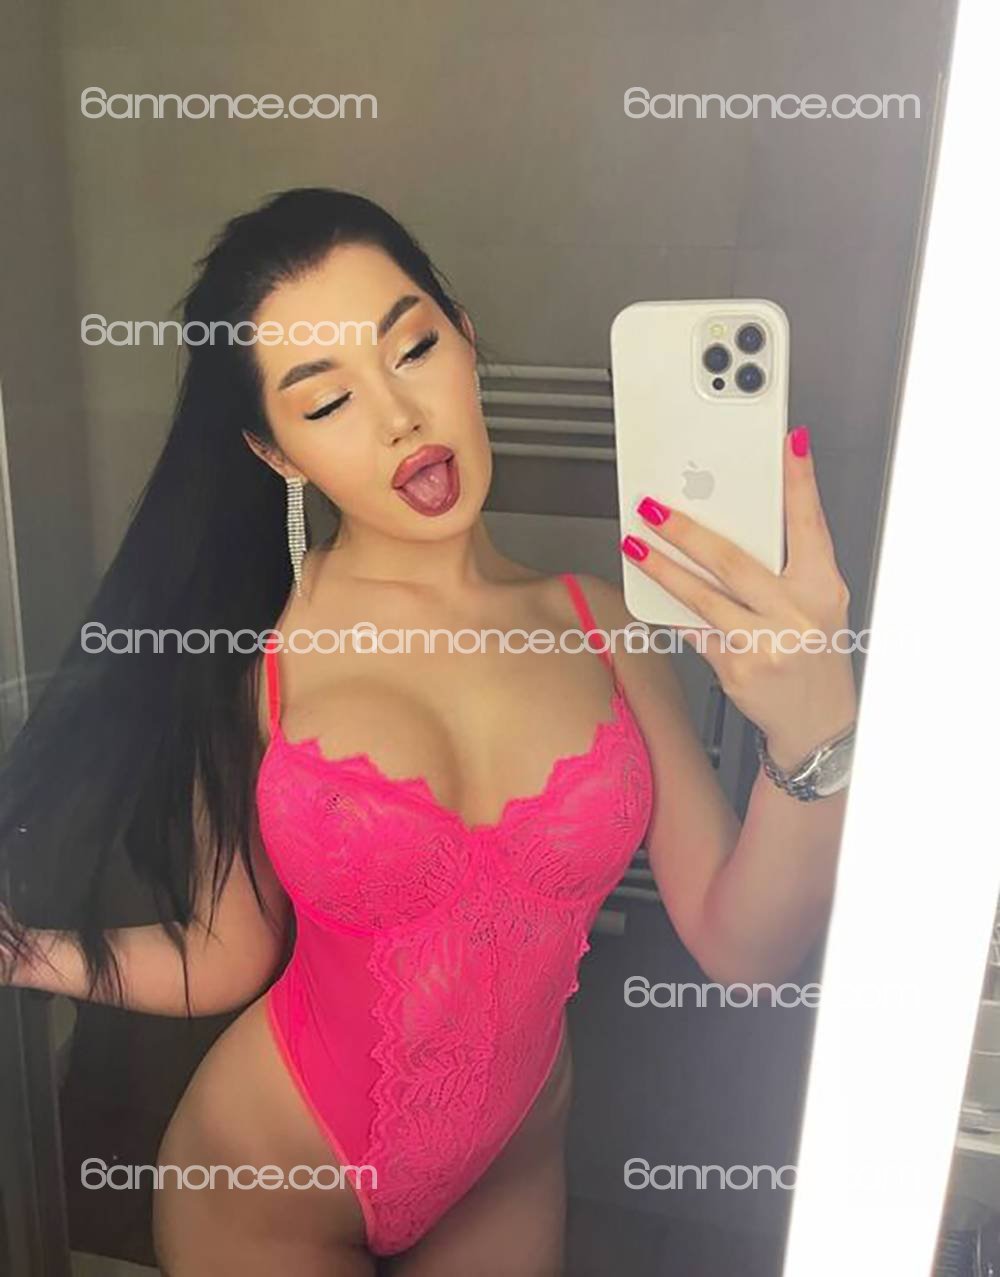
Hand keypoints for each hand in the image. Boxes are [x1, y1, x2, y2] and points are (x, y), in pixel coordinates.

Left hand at [621, 424, 857, 770]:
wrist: (817, 723)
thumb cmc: (815, 654)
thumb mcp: (818, 604)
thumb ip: (787, 566)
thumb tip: (738, 522)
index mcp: (823, 587)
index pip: (811, 524)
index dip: (801, 481)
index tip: (787, 443)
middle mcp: (796, 613)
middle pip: (734, 561)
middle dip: (688, 531)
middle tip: (655, 508)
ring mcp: (765, 644)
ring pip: (702, 597)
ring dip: (663, 568)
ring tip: (636, 545)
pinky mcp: (737, 669)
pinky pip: (695, 631)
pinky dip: (675, 612)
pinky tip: (654, 594)